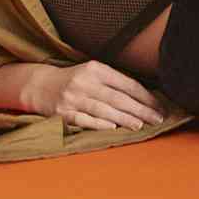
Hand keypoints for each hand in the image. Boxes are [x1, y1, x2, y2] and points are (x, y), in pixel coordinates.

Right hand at [32, 61, 167, 130]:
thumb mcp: (93, 72)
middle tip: (157, 119)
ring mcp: (73, 98)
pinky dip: (98, 124)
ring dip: (123, 119)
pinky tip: (112, 129)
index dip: (144, 95)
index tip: (158, 105)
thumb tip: (144, 98)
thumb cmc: (74, 80)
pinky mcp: (63, 113)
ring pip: (103, 110)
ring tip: (140, 125)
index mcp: (95, 69)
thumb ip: (114, 82)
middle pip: (117, 98)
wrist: (40, 86)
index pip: (125, 83)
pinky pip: (84, 119)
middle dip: (140, 110)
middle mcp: (84, 82)